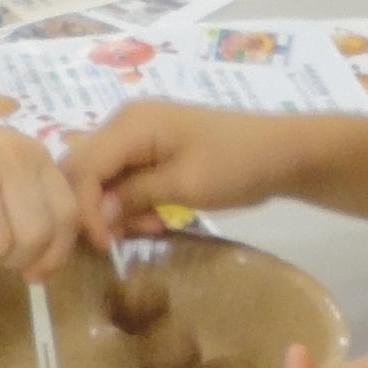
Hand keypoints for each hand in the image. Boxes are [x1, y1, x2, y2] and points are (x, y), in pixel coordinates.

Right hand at [61, 100, 324, 240]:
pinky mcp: (151, 149)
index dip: (84, 209)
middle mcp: (125, 122)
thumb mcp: (185, 185)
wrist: (284, 152)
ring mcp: (138, 134)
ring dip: (114, 209)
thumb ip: (134, 197)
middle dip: (94, 209)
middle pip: (84, 169)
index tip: (102, 244)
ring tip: (147, 230)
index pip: (83, 167)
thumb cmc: (238, 164)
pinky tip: (154, 220)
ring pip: (101, 177)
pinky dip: (130, 203)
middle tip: (116, 242)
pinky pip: (123, 177)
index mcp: (130, 123)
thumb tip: (96, 218)